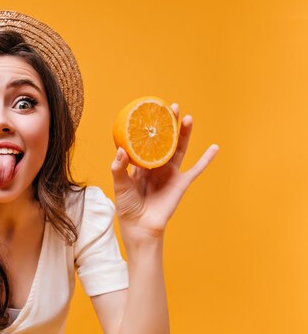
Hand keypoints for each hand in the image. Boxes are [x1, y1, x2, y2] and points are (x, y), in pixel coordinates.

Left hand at [110, 104, 218, 239]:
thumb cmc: (127, 207)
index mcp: (142, 164)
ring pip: (180, 149)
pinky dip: (206, 159)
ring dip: (185, 134)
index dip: (149, 127)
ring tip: (189, 118)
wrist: (140, 227)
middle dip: (169, 124)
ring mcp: (170, 173)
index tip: (151, 111)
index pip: (146, 142)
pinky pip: (196, 170)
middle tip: (172, 107)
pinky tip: (215, 147)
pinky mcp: (181, 183)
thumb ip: (118, 168)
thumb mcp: (119, 185)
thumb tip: (121, 149)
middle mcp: (157, 166)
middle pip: (165, 141)